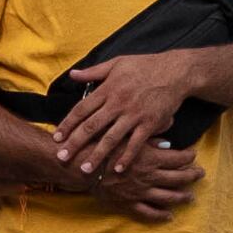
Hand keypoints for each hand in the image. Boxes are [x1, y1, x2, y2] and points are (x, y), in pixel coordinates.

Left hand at [49, 54, 194, 177]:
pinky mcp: (150, 123)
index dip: (67, 124)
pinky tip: (117, 169)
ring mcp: (134, 115)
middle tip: (61, 157)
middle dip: (75, 143)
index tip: (56, 137)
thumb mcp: (116, 63)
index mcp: (108, 89)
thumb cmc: (144, 66)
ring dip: (97, 155)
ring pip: (111, 138)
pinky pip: (136, 144)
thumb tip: (72, 74)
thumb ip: (93, 72)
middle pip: (91, 126)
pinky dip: (126, 157)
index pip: (82, 109)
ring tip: (84, 169)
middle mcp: (118, 103)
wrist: (175, 71)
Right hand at [87, 148, 199, 223]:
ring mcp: (140, 192)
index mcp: (150, 158)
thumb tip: (168, 142)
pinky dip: (161, 216)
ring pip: (168, 197)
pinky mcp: (129, 204)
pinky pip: (149, 213)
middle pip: (178, 178)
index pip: (179, 158)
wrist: (82, 166)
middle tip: (200, 174)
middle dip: (192, 176)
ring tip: (190, 197)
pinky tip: (169, 216)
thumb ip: (150, 139)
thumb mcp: (127, 135)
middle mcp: (149, 176)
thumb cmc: (104, 146)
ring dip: (182, 197)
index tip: (194, 155)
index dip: (189, 156)